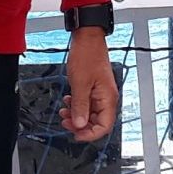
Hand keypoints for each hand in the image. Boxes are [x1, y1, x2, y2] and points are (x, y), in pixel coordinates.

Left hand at [58, 27, 117, 142]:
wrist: (87, 38)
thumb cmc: (87, 55)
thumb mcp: (80, 83)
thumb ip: (80, 106)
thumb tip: (79, 125)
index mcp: (108, 98)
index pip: (104, 127)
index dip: (90, 134)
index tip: (76, 134)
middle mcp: (106, 97)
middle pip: (97, 122)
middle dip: (80, 124)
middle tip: (66, 122)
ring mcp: (100, 93)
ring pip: (90, 113)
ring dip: (77, 115)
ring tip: (64, 112)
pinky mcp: (93, 88)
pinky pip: (86, 103)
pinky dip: (76, 105)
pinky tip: (67, 101)